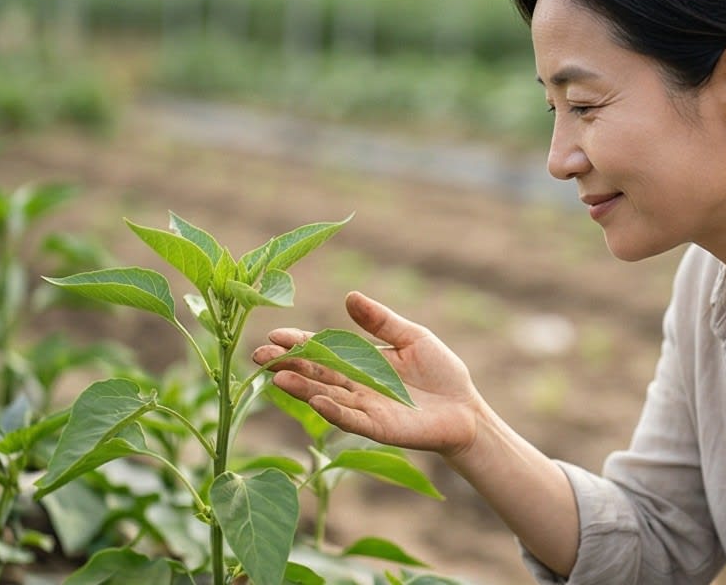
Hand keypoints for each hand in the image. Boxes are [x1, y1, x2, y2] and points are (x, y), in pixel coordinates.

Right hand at [252, 291, 481, 456]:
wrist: (466, 408)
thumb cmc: (440, 372)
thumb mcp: (411, 337)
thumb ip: (380, 321)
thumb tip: (349, 296)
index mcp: (360, 363)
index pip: (323, 351)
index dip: (299, 343)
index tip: (275, 334)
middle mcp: (356, 387)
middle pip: (315, 375)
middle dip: (288, 365)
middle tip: (258, 356)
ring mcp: (366, 409)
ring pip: (327, 397)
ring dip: (302, 389)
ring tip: (278, 377)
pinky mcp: (380, 428)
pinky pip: (353, 420)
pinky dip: (334, 411)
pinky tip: (317, 401)